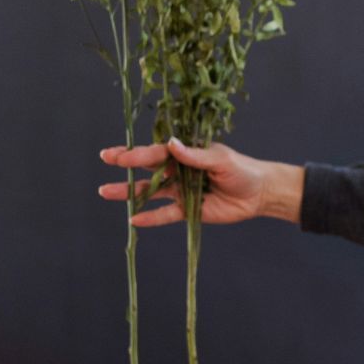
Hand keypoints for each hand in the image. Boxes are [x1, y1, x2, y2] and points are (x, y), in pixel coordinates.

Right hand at [97, 139, 302, 226]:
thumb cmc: (242, 170)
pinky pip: (165, 214)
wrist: (259, 194)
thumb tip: (172, 143)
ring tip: (106, 192)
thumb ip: (195, 155)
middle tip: (105, 159)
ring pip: (151, 191)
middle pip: (148, 168)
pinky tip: (134, 220)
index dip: (137, 153)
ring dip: (130, 193)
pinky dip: (150, 218)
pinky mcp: (187, 210)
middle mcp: (179, 170)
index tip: (118, 154)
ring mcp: (181, 190)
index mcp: (186, 152)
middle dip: (126, 164)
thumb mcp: (220, 159)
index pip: (157, 152)